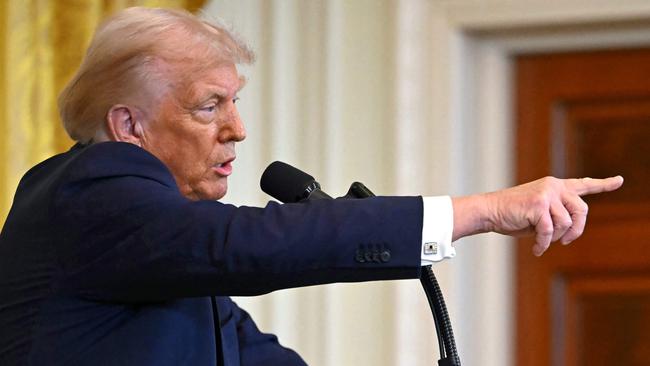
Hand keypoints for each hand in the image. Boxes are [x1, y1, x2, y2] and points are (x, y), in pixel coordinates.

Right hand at [452, 176, 623, 255]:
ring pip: (566, 223)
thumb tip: (571, 232)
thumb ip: (557, 214)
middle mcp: (554, 186)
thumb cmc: (512, 214)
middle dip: (576, 230)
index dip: (604, 184)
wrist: (490, 211)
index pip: (584, 184)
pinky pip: (549, 231)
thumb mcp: (539, 212)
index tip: (620, 180)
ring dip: (555, 238)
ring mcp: (546, 194)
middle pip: (582, 210)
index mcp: (555, 186)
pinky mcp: (538, 204)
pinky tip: (536, 249)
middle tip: (566, 241)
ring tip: (542, 241)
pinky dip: (543, 244)